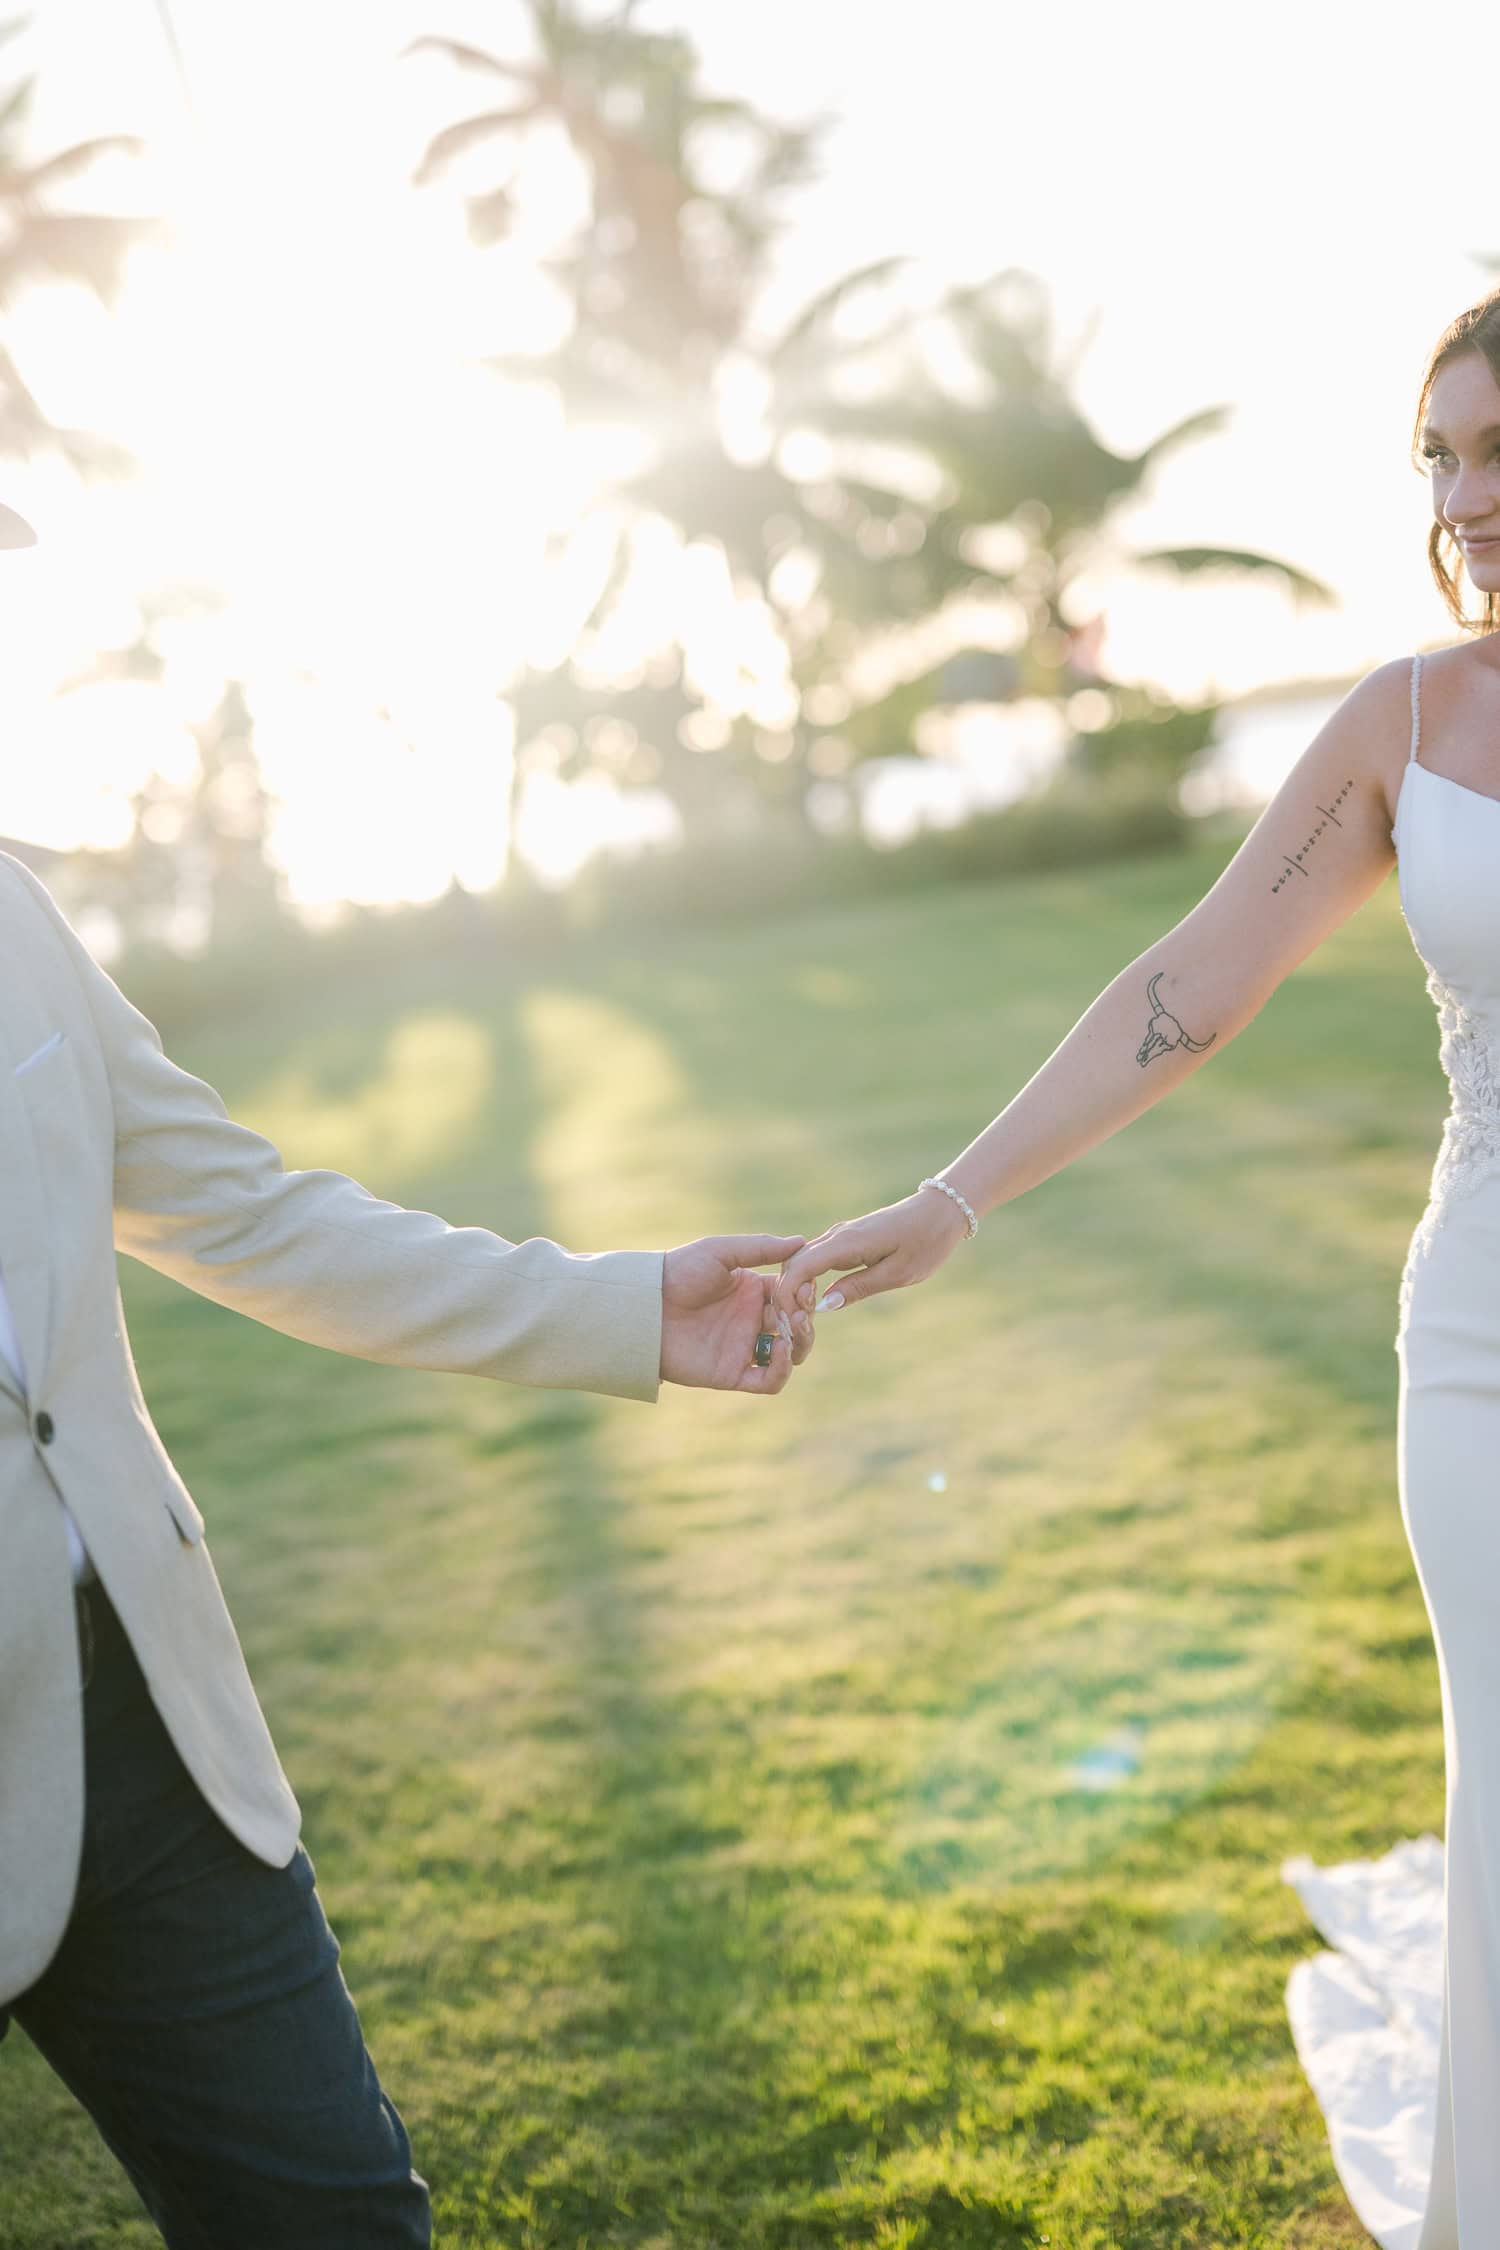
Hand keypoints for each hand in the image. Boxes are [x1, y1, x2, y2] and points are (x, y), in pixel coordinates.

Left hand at [660, 1233, 815, 1393]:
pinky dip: (782, 1370)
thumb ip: (760, 1248)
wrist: (645, 1306)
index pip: (793, 1295)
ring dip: (801, 1343)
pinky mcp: (731, 1373)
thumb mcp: (720, 1251)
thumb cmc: (678, 1272)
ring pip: (790, 1354)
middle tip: (798, 1310)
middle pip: (796, 1325)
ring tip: (791, 1327)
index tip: (805, 1287)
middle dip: (805, 1318)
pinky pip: (769, 1381)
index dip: (804, 1293)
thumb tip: (800, 1241)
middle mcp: (751, 1320)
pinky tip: (779, 1348)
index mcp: (752, 1291)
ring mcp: (743, 1347)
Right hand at [773, 1190, 969, 1318]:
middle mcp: (837, 1236)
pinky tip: (813, 1301)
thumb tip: (824, 1306)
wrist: (940, 1212)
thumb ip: (859, 1287)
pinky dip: (806, 1280)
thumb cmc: (925, 1243)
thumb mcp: (897, 1274)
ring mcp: (839, 1236)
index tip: (791, 1322)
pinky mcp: (845, 1240)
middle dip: (786, 1295)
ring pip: (800, 1261)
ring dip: (794, 1288)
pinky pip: (815, 1259)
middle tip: (794, 1327)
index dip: (787, 1296)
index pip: (798, 1268)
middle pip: (792, 1264)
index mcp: (847, 1242)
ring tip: (801, 1319)